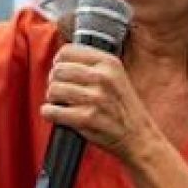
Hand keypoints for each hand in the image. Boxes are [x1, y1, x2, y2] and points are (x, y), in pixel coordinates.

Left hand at [40, 44, 156, 161]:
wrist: (138, 136)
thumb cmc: (121, 106)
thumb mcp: (115, 76)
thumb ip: (91, 65)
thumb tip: (58, 59)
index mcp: (109, 62)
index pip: (67, 52)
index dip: (59, 63)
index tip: (62, 73)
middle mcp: (103, 77)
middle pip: (58, 71)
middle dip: (55, 82)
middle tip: (61, 91)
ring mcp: (95, 98)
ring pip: (53, 90)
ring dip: (53, 99)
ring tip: (62, 103)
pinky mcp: (86, 118)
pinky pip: (51, 111)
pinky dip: (49, 113)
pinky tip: (57, 114)